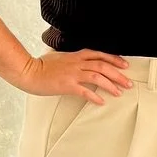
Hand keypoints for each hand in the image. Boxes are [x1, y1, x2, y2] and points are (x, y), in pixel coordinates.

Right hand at [13, 49, 131, 104]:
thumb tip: (83, 64)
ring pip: (98, 76)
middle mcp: (77, 63)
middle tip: (129, 83)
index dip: (114, 59)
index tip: (125, 65)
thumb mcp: (61, 58)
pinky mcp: (67, 85)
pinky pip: (85, 91)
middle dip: (118, 75)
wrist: (27, 71)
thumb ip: (73, 60)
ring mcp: (72, 74)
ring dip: (111, 85)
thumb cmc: (41, 66)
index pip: (100, 55)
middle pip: (103, 66)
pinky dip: (95, 96)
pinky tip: (101, 101)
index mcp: (76, 56)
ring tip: (119, 92)